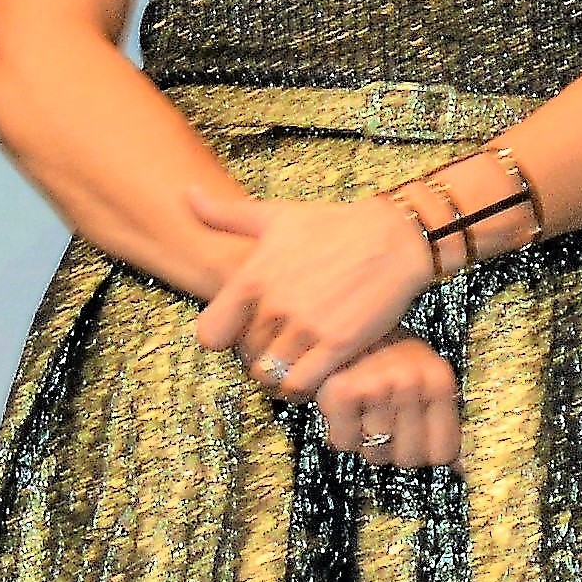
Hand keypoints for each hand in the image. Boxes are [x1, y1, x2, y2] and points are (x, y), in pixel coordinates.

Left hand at [184, 182, 435, 399]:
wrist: (392, 237)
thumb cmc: (332, 225)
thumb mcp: (276, 216)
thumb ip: (226, 214)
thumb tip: (188, 194)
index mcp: (253, 277)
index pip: (210, 335)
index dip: (223, 338)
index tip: (241, 330)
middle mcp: (275, 305)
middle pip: (244, 357)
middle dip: (256, 355)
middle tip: (275, 345)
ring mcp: (307, 327)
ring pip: (269, 375)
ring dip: (276, 375)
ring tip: (291, 361)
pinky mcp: (338, 344)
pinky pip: (301, 385)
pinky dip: (299, 387)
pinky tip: (311, 373)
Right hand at [309, 335, 460, 470]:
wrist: (339, 319)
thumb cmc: (387, 354)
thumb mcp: (425, 377)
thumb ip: (442, 421)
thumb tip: (461, 469)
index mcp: (439, 380)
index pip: (442, 453)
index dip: (425, 453)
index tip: (413, 439)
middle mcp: (412, 382)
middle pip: (408, 458)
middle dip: (394, 448)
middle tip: (383, 421)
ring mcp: (378, 386)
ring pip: (374, 454)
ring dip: (366, 439)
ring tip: (363, 410)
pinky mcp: (342, 391)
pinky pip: (344, 442)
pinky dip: (341, 432)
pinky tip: (346, 410)